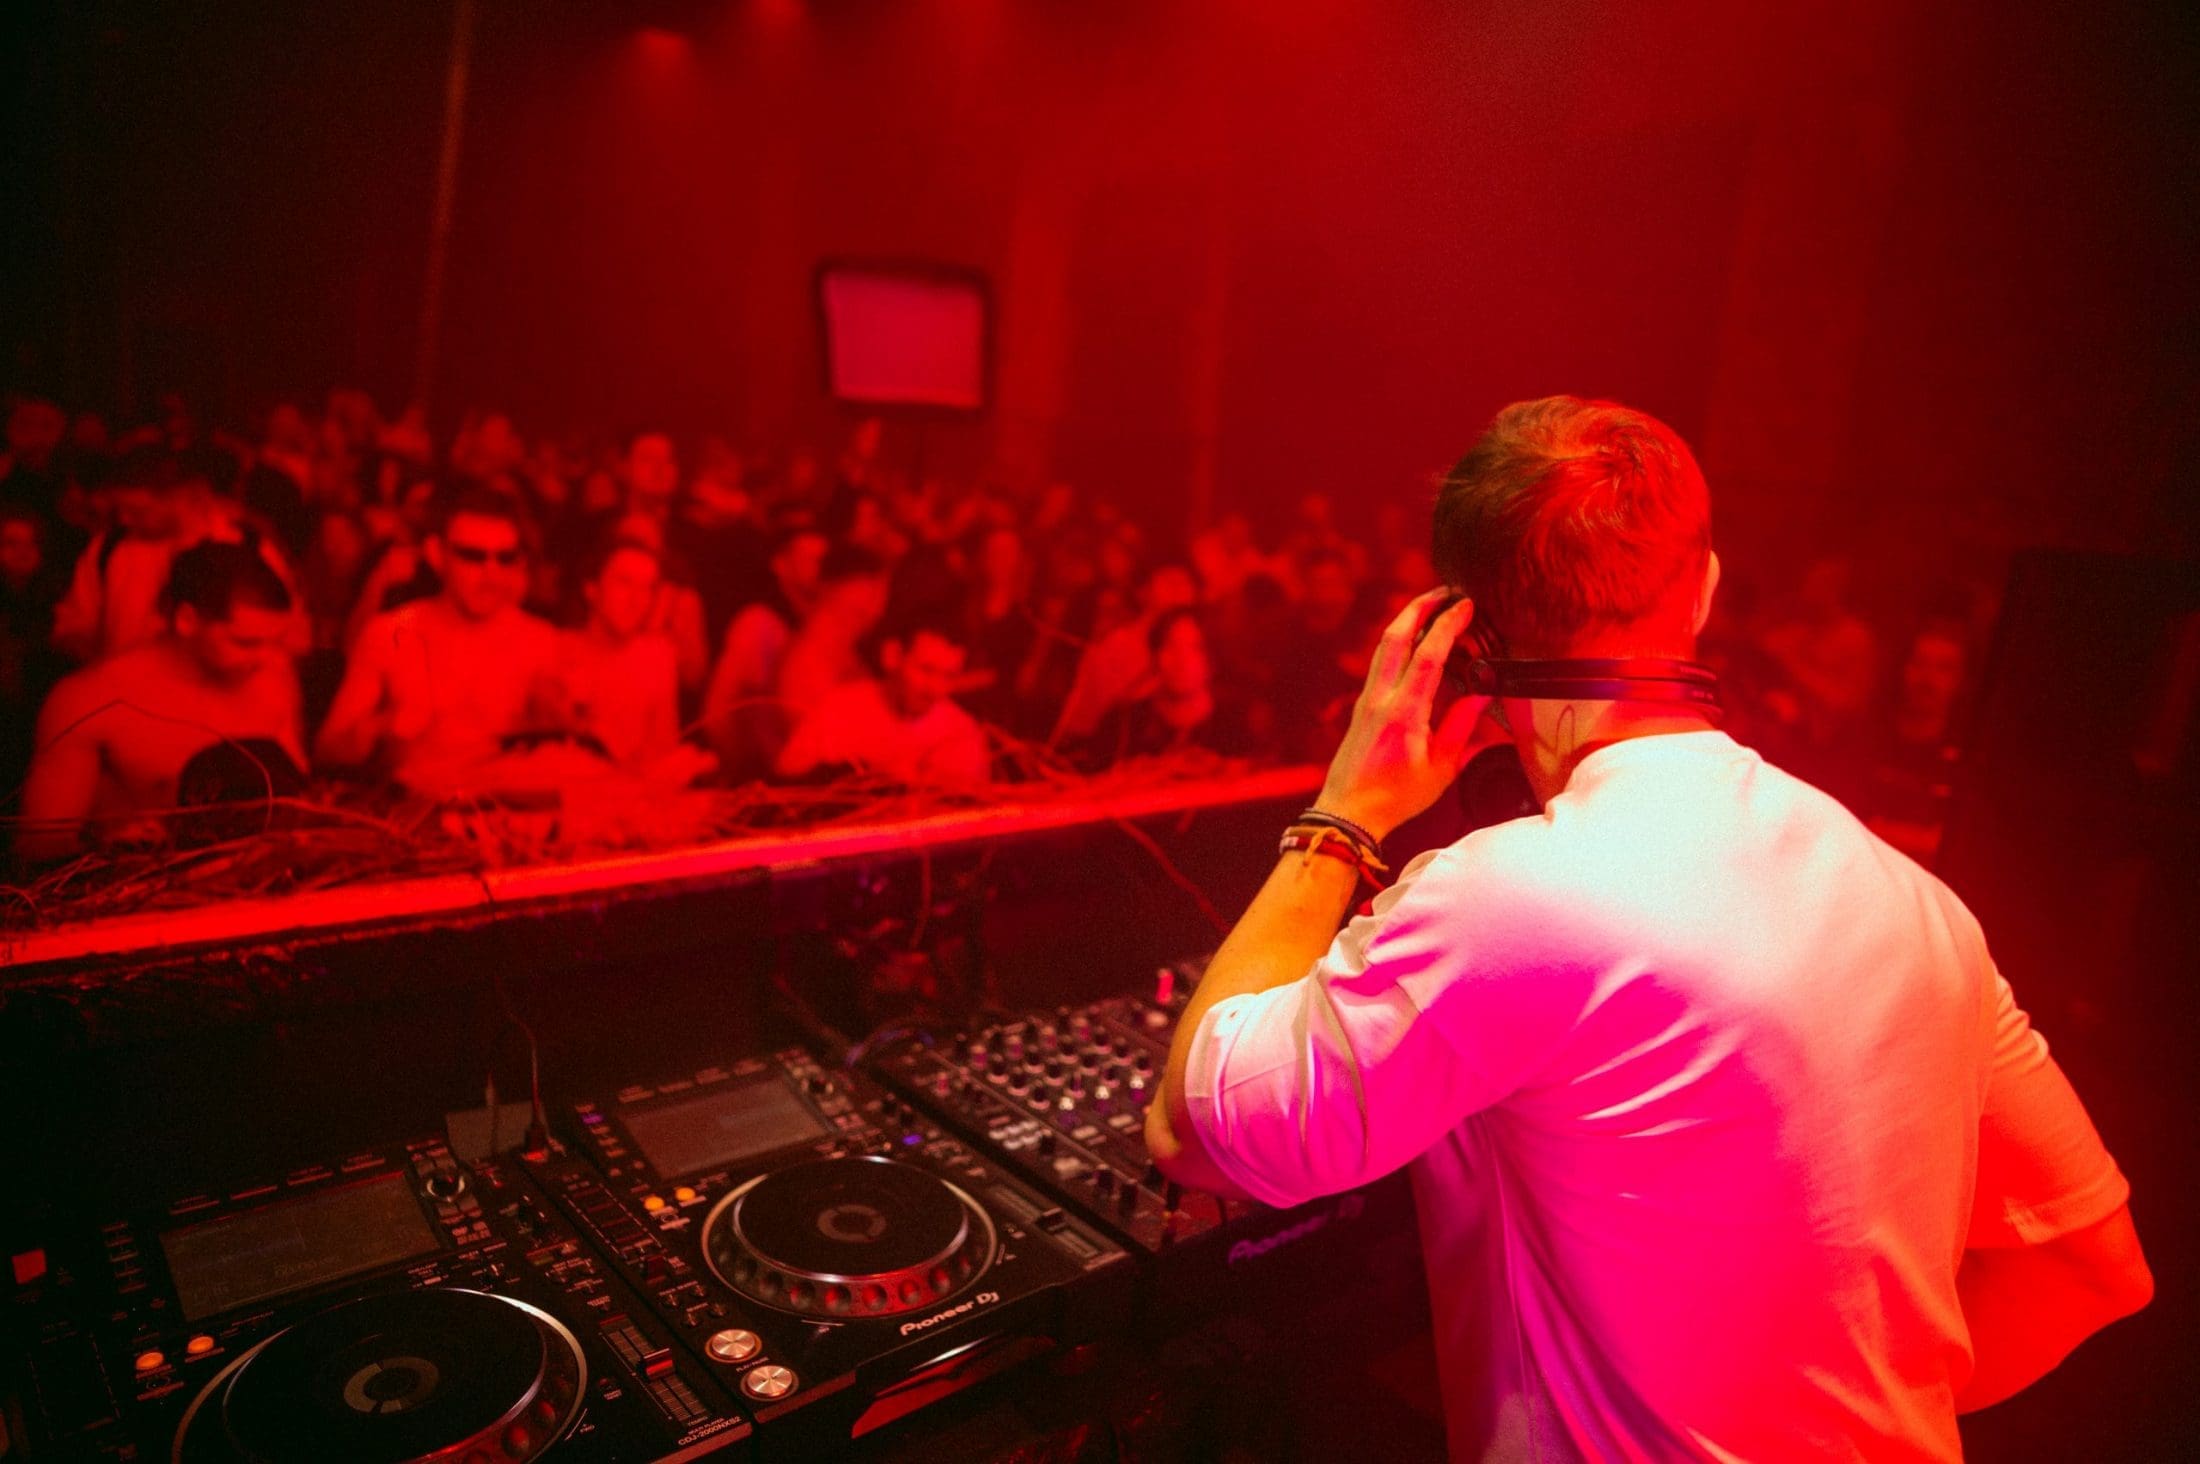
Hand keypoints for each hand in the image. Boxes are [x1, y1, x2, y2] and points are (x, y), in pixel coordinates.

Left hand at [1313, 589, 1490, 840]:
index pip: (1428, 655)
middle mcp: (1380, 698)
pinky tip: (1415, 642)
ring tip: (1433, 607)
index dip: (1447, 625)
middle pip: (1396, 636)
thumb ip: (1463, 727)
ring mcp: (1367, 699)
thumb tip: (1483, 695)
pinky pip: (1381, 662)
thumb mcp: (1441, 768)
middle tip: (1446, 590)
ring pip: (1384, 646)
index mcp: (1403, 712)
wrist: (1349, 811)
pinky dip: (1399, 642)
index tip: (1466, 604)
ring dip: (1407, 620)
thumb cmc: (1396, 797)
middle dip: (1420, 606)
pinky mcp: (1363, 705)